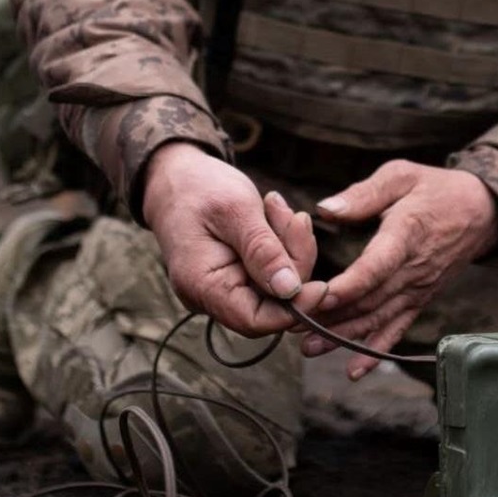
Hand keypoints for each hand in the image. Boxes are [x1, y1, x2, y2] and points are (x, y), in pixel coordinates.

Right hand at [142, 142, 325, 335]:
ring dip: (291, 248)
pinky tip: (276, 215)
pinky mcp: (240, 276)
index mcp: (203, 286)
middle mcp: (211, 297)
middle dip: (295, 264)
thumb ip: (263, 250)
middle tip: (295, 219)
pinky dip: (284, 246)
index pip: (255, 321)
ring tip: (277, 207)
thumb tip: (289, 290)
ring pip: (278, 287)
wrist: (175, 175)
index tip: (322, 285)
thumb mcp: (235, 210)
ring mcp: (226, 288)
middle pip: (273, 304)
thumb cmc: (199, 188)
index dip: (293, 310)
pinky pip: (273, 272)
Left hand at [304, 160, 497, 379]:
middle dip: (331, 318)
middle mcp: (413, 270)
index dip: (347, 286)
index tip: (316, 298)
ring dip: (344, 337)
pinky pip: (397, 330)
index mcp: (406, 235)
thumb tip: (324, 210)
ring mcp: (418, 289)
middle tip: (292, 328)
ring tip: (310, 348)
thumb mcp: (401, 175)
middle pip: (370, 301)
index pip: (375, 268)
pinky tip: (353, 371)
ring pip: (378, 319)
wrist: (481, 212)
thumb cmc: (435, 189)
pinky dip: (376, 352)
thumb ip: (363, 194)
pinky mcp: (420, 300)